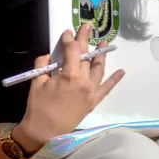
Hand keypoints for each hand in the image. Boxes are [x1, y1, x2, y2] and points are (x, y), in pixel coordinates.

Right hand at [17, 24, 124, 150]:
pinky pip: (107, 88)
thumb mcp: (36, 83)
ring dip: (101, 55)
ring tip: (103, 43)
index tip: (67, 32)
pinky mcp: (94, 100)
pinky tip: (121, 71)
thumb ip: (42, 65)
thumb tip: (49, 55)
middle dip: (85, 41)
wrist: (45, 131)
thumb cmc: (38, 107)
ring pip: (99, 69)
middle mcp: (85, 81)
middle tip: (87, 27)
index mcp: (70, 75)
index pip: (72, 51)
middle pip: (86, 56)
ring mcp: (92, 91)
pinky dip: (114, 79)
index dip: (69, 40)